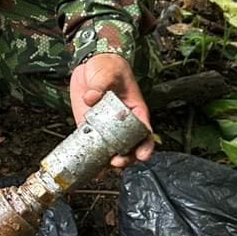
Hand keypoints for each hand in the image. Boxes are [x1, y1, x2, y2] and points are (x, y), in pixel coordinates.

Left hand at [69, 53, 154, 168]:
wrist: (89, 67)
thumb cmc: (107, 67)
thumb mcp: (107, 71)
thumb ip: (100, 84)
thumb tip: (91, 98)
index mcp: (135, 110)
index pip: (144, 131)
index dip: (146, 145)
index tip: (143, 155)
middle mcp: (122, 122)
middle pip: (130, 146)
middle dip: (127, 158)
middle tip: (118, 162)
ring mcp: (106, 127)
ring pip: (113, 150)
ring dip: (110, 162)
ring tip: (104, 168)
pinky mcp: (90, 128)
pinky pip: (93, 146)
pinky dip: (92, 158)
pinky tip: (90, 168)